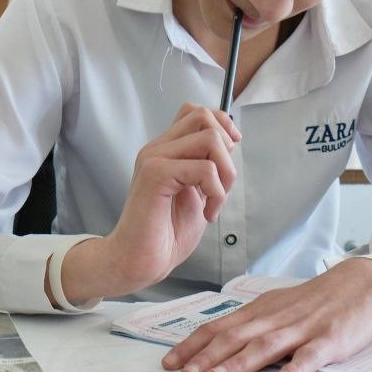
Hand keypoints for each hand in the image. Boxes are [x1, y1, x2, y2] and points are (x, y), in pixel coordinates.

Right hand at [57, 104, 238, 304]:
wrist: (139, 260)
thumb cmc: (165, 233)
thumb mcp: (196, 192)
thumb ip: (206, 167)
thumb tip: (229, 145)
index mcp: (164, 150)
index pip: (194, 111)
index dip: (221, 123)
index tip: (231, 152)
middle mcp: (157, 148)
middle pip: (203, 116)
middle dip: (227, 149)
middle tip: (222, 185)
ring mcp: (154, 158)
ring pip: (209, 137)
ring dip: (225, 173)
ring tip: (215, 201)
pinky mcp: (155, 174)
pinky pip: (204, 168)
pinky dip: (216, 192)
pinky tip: (207, 213)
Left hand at [162, 258, 371, 371]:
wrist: (360, 283)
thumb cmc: (313, 300)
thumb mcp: (274, 307)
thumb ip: (248, 325)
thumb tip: (213, 343)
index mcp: (258, 312)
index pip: (217, 328)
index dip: (191, 345)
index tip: (169, 362)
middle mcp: (274, 319)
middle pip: (234, 337)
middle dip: (205, 357)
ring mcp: (302, 329)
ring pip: (264, 347)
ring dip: (238, 364)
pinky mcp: (330, 339)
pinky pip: (310, 356)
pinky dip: (293, 369)